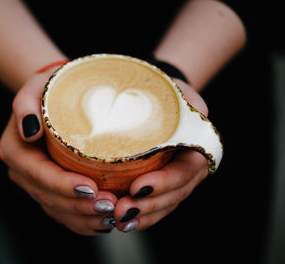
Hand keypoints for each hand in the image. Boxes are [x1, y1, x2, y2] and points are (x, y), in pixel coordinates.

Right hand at [0, 69, 116, 235]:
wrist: (52, 97)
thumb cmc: (48, 89)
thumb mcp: (35, 86)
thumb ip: (26, 104)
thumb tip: (29, 131)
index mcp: (14, 149)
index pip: (38, 173)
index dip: (63, 185)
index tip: (91, 187)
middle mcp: (21, 171)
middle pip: (48, 197)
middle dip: (79, 206)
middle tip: (111, 205)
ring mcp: (34, 184)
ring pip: (56, 210)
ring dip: (84, 218)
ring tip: (112, 215)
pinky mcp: (48, 190)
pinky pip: (62, 212)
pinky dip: (82, 222)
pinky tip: (103, 223)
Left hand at [114, 79, 209, 231]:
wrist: (160, 102)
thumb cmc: (167, 94)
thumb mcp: (178, 92)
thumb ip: (187, 100)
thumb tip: (192, 107)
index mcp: (197, 149)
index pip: (184, 172)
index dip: (164, 183)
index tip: (138, 186)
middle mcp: (189, 170)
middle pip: (173, 196)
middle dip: (148, 206)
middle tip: (120, 209)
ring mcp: (174, 182)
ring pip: (162, 206)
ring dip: (141, 216)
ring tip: (118, 220)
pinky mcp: (158, 187)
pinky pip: (153, 207)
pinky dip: (139, 216)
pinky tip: (122, 222)